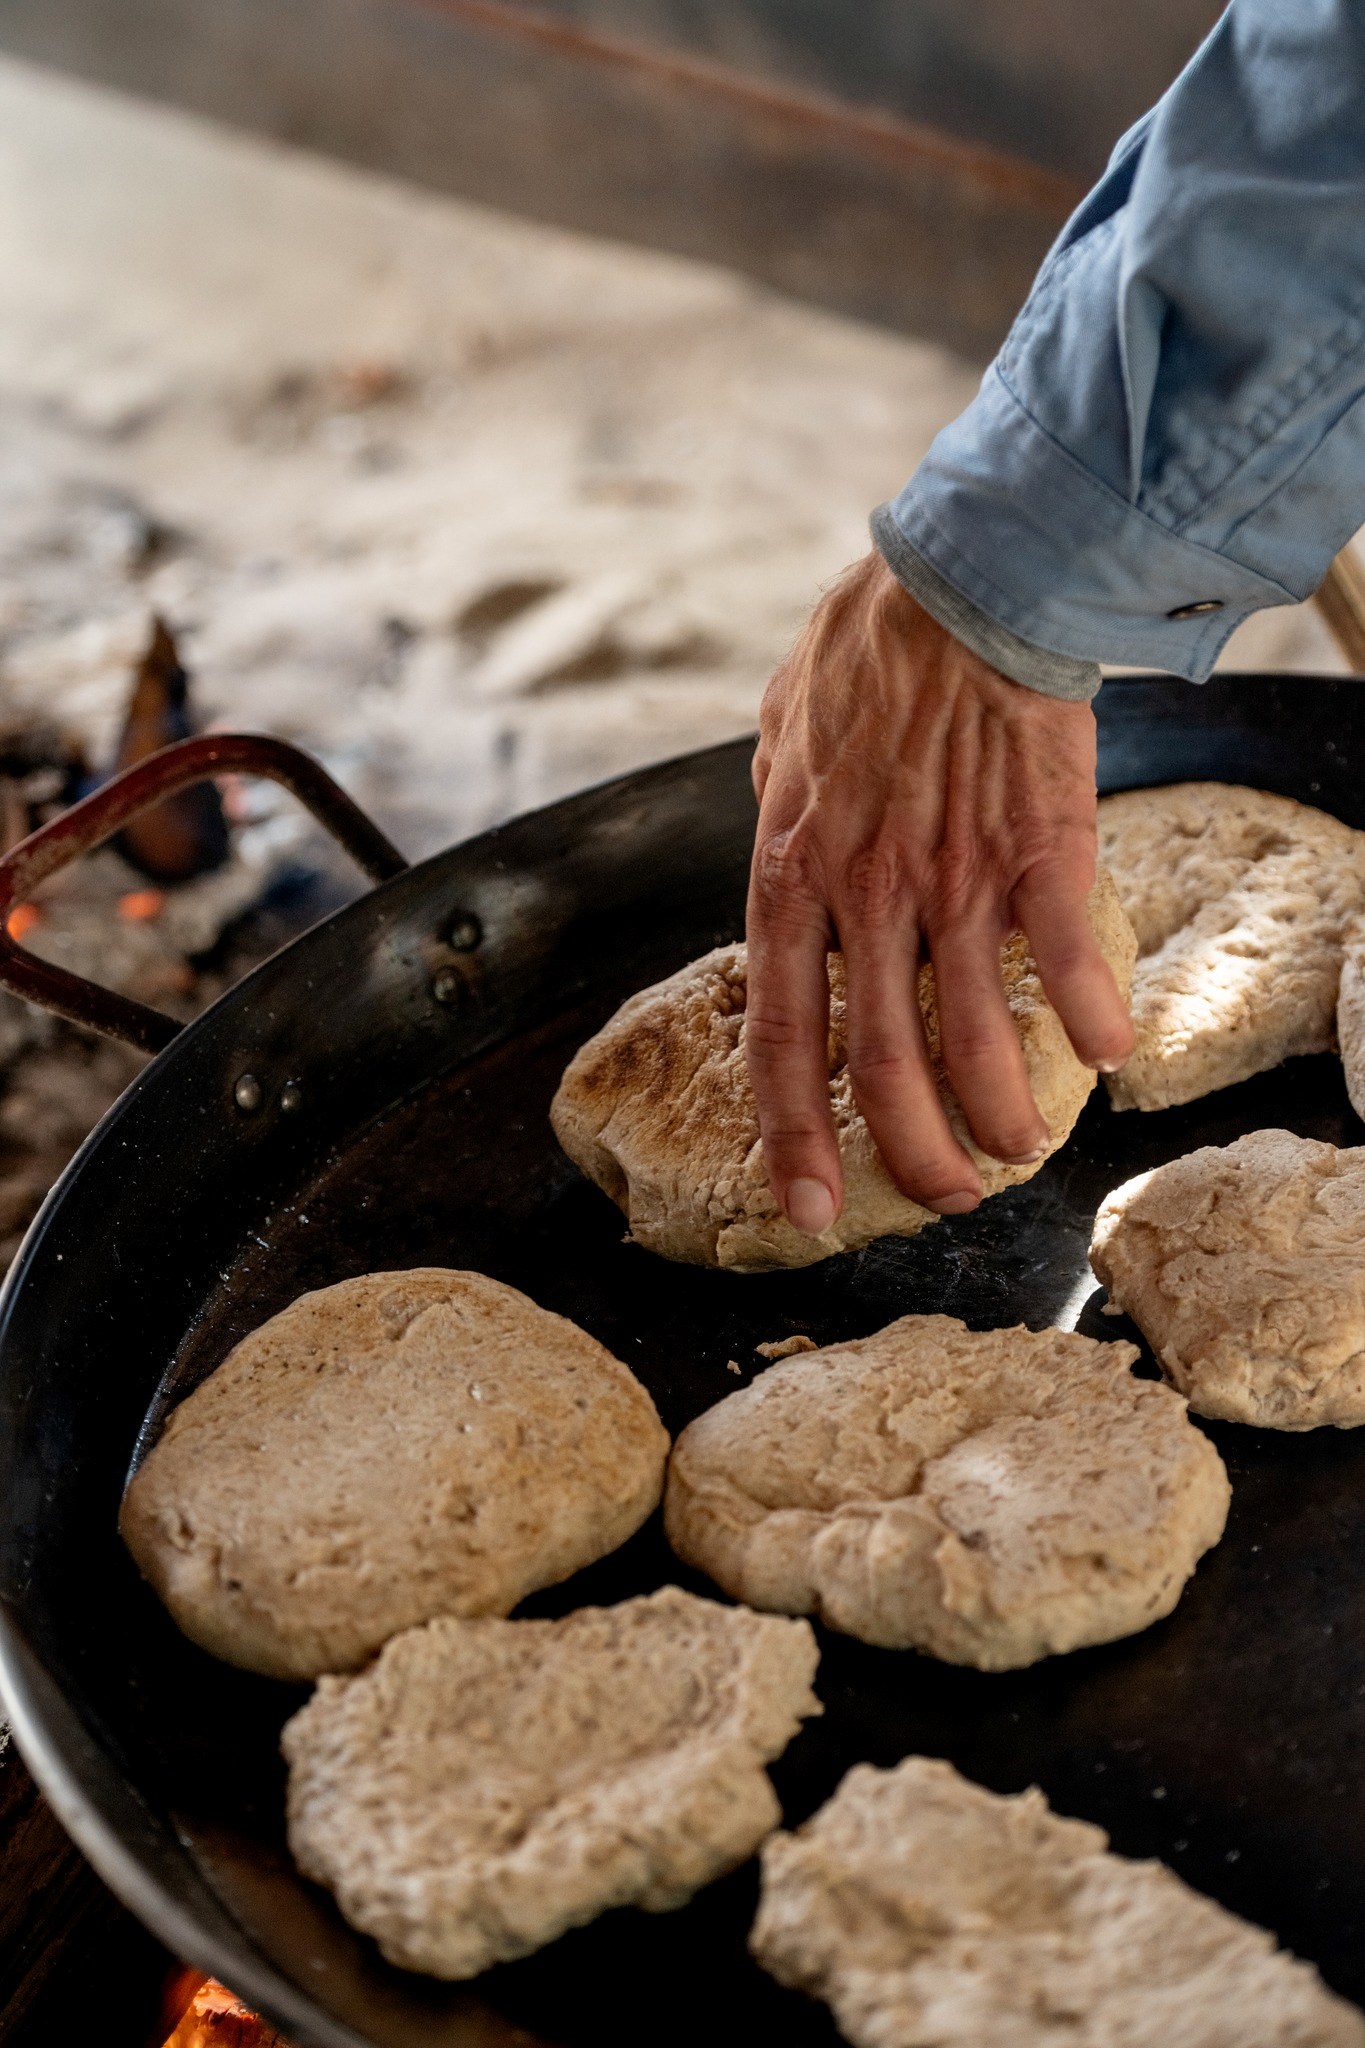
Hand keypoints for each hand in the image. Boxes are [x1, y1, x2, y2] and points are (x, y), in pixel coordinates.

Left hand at [745, 551, 1133, 1235]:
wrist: (962, 579)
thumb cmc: (866, 648)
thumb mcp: (778, 732)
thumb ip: (776, 805)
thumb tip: (774, 831)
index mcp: (792, 875)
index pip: (781, 1036)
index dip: (791, 1134)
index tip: (806, 1205)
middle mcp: (865, 895)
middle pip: (882, 1065)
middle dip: (913, 1152)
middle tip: (946, 1195)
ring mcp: (951, 877)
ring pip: (972, 1037)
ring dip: (1001, 1113)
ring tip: (1022, 1149)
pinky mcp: (1037, 849)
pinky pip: (1064, 957)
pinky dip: (1090, 1016)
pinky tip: (1109, 1052)